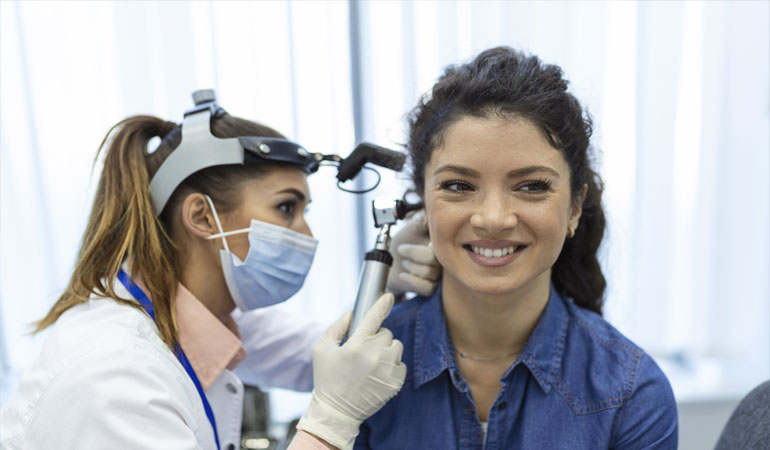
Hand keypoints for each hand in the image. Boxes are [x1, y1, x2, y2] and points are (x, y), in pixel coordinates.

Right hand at [296, 294, 405, 449]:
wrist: (337, 412)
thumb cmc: (326, 378)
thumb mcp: (321, 349)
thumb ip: (337, 327)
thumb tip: (352, 312)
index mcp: (355, 345)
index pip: (373, 317)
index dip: (382, 304)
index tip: (389, 296)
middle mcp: (374, 356)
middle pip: (386, 332)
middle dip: (376, 337)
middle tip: (363, 350)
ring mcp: (387, 370)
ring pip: (396, 346)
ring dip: (387, 350)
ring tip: (372, 362)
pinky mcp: (396, 383)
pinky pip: (401, 363)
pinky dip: (392, 365)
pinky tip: (378, 374)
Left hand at [386, 211, 440, 296]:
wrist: (389, 264)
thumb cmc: (401, 244)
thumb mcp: (410, 228)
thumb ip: (421, 221)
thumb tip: (429, 215)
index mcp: (441, 243)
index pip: (444, 242)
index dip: (431, 241)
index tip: (418, 240)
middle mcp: (443, 259)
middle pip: (436, 259)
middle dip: (414, 253)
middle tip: (401, 249)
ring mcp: (437, 275)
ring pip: (431, 273)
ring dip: (412, 267)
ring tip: (403, 262)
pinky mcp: (430, 289)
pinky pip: (427, 287)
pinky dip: (412, 281)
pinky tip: (403, 275)